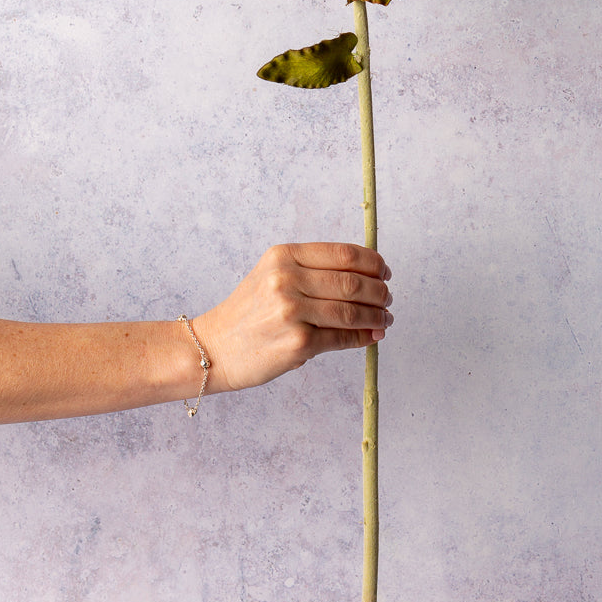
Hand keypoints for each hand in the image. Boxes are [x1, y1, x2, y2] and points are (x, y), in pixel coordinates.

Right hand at [193, 243, 392, 392]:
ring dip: (376, 315)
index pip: (344, 254)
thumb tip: (366, 276)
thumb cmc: (248, 312)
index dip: (373, 262)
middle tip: (387, 297)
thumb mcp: (273, 275)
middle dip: (379, 291)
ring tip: (385, 318)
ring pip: (352, 310)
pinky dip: (364, 336)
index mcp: (284, 256)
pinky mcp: (298, 343)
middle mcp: (287, 279)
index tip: (384, 271)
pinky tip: (372, 335)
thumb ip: (312, 270)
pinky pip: (343, 338)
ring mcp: (292, 311)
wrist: (214, 347)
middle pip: (352, 282)